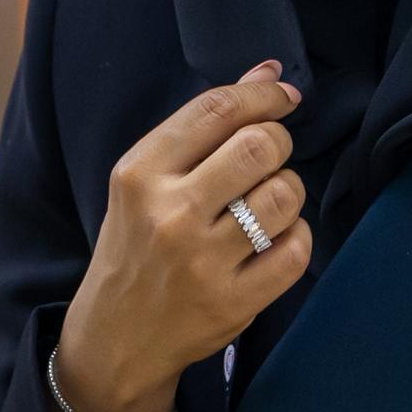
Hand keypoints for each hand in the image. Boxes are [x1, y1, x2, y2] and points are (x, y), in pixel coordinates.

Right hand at [47, 65, 310, 411]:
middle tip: (271, 157)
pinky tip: (274, 241)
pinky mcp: (234, 302)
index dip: (264, 96)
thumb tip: (268, 73)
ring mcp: (202, 261)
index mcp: (139, 174)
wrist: (115, 339)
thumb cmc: (135, 248)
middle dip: (279, 143)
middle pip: (260, 146)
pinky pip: (295, 249)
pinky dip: (295, 237)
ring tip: (268, 204)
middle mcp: (169, 214)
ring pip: (284, 195)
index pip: (217, 110)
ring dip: (288, 191)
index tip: (284, 99)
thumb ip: (201, 129)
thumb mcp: (144, 183)